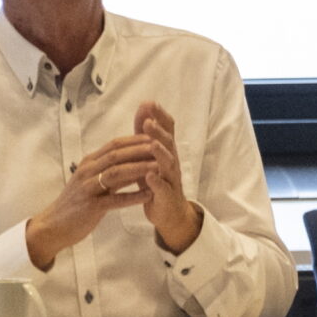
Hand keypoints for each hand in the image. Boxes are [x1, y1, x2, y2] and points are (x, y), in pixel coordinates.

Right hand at [25, 131, 167, 268]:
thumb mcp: (93, 182)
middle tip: (161, 147)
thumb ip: (111, 172)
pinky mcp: (90, 207)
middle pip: (116, 155)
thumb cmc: (76, 204)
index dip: (135, 140)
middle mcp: (87, 171)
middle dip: (140, 149)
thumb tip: (134, 162)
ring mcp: (88, 188)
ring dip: (139, 168)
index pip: (114, 145)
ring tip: (159, 167)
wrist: (54, 226)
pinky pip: (114, 200)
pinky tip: (148, 195)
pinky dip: (132, 196)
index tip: (155, 136)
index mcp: (89, 163)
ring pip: (116, 173)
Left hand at [129, 103, 202, 254]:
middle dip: (159, 131)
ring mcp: (171, 179)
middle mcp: (171, 162)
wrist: (169, 212)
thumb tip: (144, 108)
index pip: (166, 129)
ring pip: (168, 164)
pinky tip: (150, 176)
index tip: (149, 103)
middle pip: (169, 143)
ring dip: (161, 153)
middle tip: (148, 121)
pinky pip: (163, 188)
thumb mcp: (149, 155)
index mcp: (166, 151)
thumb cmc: (157, 181)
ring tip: (152, 144)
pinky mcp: (167, 196)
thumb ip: (146, 133)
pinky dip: (156, 182)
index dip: (159, 115)